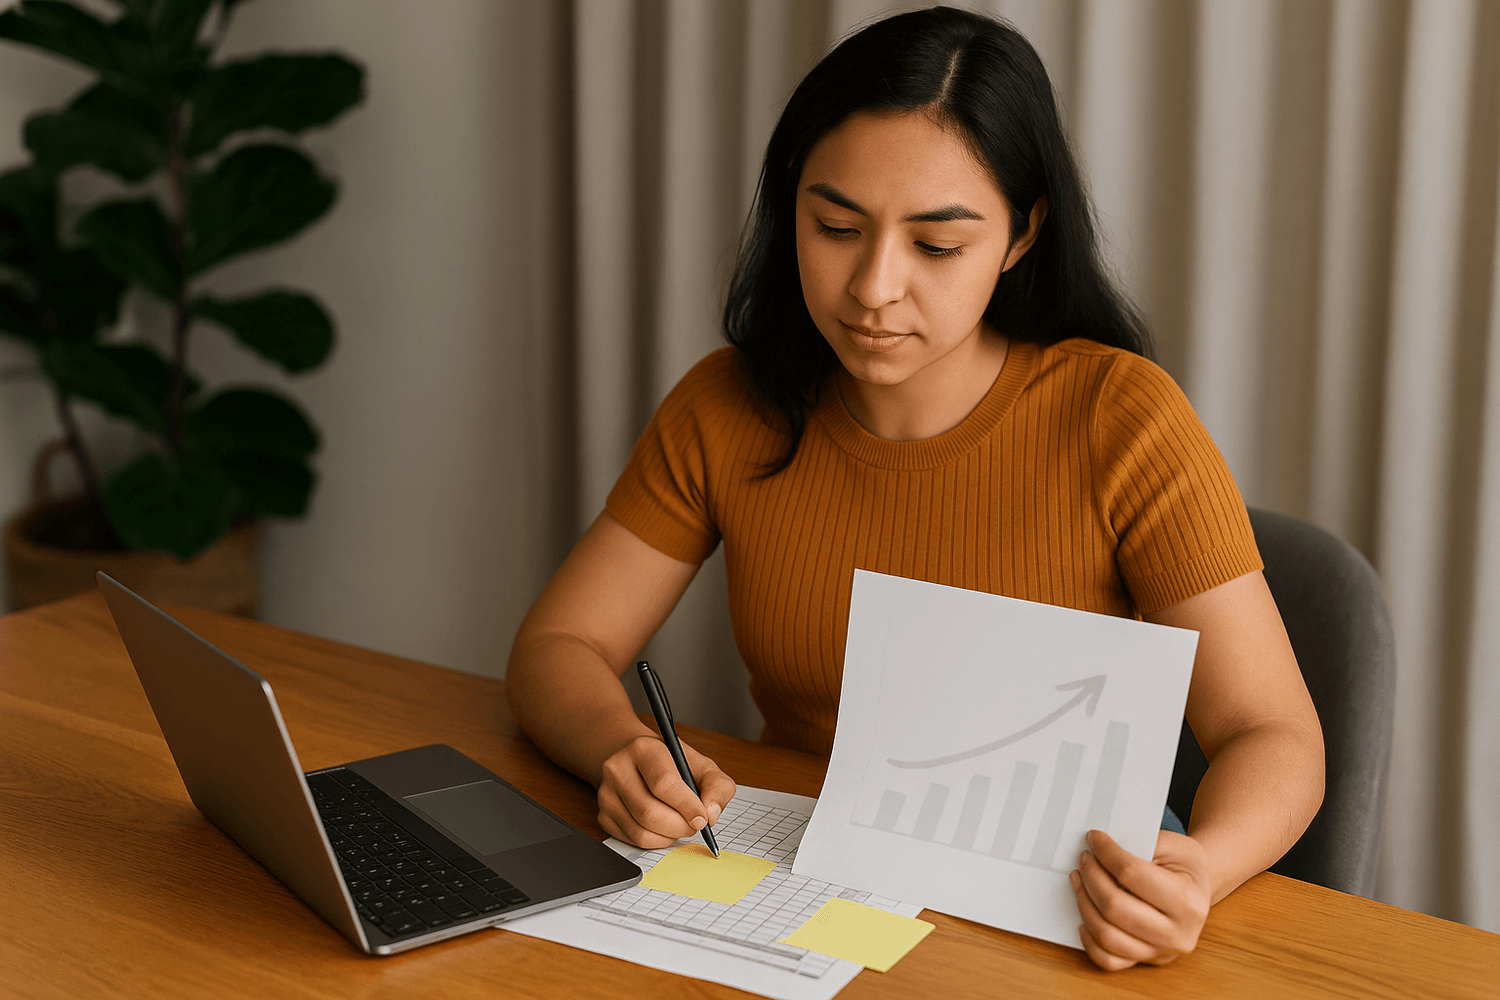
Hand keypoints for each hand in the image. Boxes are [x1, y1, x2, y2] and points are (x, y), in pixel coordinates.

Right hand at [596, 734, 736, 848]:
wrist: (639, 762)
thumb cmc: (673, 765)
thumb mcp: (701, 765)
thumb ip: (717, 786)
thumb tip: (711, 813)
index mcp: (643, 748)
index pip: (663, 783)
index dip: (687, 806)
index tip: (702, 818)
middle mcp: (618, 768)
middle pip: (650, 812)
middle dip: (680, 826)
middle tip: (694, 825)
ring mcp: (606, 793)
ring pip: (641, 831)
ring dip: (669, 836)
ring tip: (680, 825)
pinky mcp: (603, 815)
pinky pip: (633, 841)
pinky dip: (656, 842)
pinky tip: (663, 828)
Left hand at [1068, 828, 1211, 970]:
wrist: (1198, 892)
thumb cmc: (1186, 867)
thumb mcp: (1174, 845)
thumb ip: (1140, 843)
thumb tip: (1101, 848)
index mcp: (1188, 901)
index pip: (1131, 873)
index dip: (1106, 852)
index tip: (1093, 838)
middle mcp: (1178, 933)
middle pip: (1115, 906)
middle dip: (1091, 876)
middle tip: (1085, 858)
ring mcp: (1161, 952)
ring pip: (1107, 935)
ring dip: (1084, 903)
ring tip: (1079, 879)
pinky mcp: (1147, 961)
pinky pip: (1109, 960)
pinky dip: (1089, 940)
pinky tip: (1084, 916)